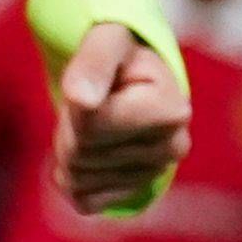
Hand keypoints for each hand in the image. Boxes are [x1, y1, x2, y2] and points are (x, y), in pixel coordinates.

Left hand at [53, 22, 190, 215]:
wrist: (134, 77)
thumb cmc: (119, 54)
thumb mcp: (105, 41)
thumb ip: (93, 63)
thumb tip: (81, 100)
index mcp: (171, 110)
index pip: (90, 127)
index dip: (75, 106)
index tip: (95, 86)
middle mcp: (172, 147)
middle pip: (81, 154)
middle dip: (69, 128)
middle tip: (89, 104)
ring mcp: (156, 175)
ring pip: (78, 178)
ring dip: (69, 148)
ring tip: (93, 122)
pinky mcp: (136, 193)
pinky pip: (83, 201)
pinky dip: (72, 179)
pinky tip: (89, 152)